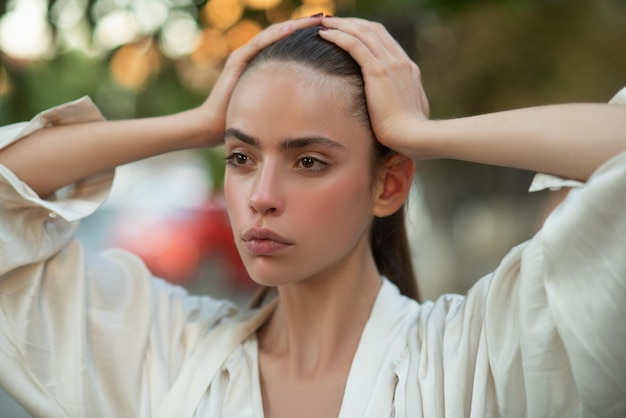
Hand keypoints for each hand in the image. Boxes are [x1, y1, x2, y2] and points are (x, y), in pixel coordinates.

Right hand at [198, 15, 323, 146]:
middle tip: (327, 17)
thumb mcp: (270, 106)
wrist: (212, 126)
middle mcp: (251, 54)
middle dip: (304, 25)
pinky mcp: (237, 61)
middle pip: (282, 33)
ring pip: (272, 34)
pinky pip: (259, 44)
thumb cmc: (242, 121)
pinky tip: (292, 29)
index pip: (286, 43)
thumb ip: (285, 98)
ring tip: (315, 19)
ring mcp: (243, 55)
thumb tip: (312, 102)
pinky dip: (276, 35)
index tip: (329, 30)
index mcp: (260, 63)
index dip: (306, 35)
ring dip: (295, 25)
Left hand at [319, 17, 429, 157]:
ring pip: (362, 33)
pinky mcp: (378, 72)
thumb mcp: (407, 113)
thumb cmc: (408, 134)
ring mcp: (390, 65)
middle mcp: (400, 61)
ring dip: (341, 25)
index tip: (348, 31)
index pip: (384, 39)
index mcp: (407, 69)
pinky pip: (355, 46)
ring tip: (323, 22)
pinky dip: (339, 36)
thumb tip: (392, 109)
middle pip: (373, 30)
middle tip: (332, 22)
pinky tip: (325, 35)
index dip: (364, 31)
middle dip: (351, 23)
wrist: (413, 137)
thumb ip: (399, 103)